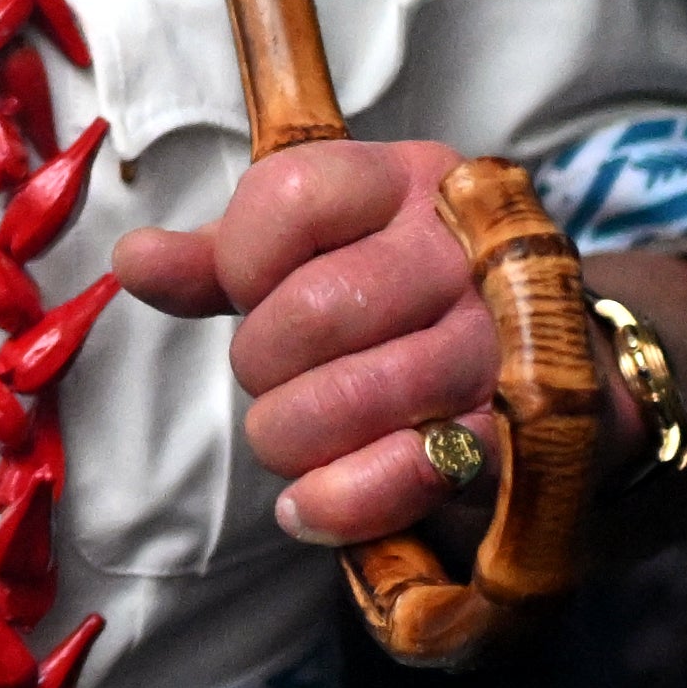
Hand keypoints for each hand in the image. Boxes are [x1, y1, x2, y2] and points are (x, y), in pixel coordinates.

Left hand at [109, 137, 499, 552]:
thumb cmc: (400, 302)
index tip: (252, 291)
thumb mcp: (313, 256)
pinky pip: (406, 473)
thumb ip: (219, 260)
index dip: (241, 260)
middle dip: (261, 364)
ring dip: (290, 435)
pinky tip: (308, 506)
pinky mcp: (515, 435)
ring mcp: (495, 343)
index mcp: (405, 181)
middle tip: (274, 379)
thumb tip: (132, 261)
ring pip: (350, 396)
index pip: (288, 195)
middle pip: (311, 308)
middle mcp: (460, 251)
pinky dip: (339, 500)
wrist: (554, 370)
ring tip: (292, 437)